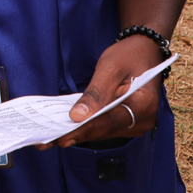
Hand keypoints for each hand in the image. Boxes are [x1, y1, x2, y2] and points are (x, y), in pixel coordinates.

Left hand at [43, 35, 162, 148]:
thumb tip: (77, 116)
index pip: (109, 122)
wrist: (144, 51)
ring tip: (52, 138)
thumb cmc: (128, 55)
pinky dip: (88, 127)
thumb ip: (95, 93)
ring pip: (104, 131)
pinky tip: (68, 129)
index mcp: (144, 104)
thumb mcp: (109, 68)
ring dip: (80, 133)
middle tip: (48, 141)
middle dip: (77, 134)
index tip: (61, 138)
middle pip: (105, 130)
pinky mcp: (129, 123)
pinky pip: (106, 127)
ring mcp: (138, 124)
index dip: (84, 130)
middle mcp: (144, 120)